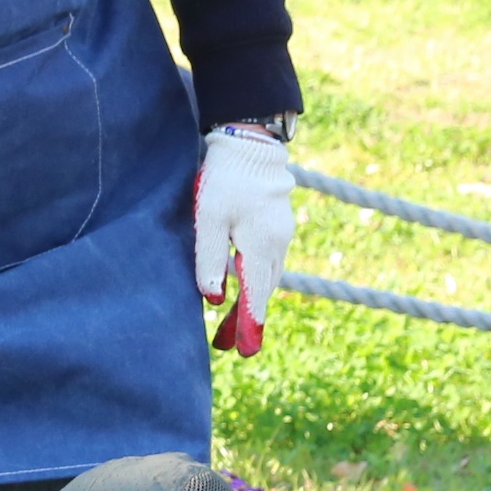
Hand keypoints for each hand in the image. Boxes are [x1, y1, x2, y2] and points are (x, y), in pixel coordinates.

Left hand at [194, 127, 294, 355]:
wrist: (249, 139)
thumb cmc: (224, 177)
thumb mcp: (208, 220)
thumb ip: (209, 260)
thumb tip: (214, 299)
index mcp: (262, 244)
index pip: (256, 295)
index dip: (249, 325)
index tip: (244, 352)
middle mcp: (278, 242)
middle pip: (263, 291)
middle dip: (246, 318)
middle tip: (228, 345)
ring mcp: (281, 232)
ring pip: (268, 276)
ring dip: (251, 300)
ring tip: (231, 324)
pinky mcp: (277, 223)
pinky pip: (269, 261)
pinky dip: (256, 280)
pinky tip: (242, 288)